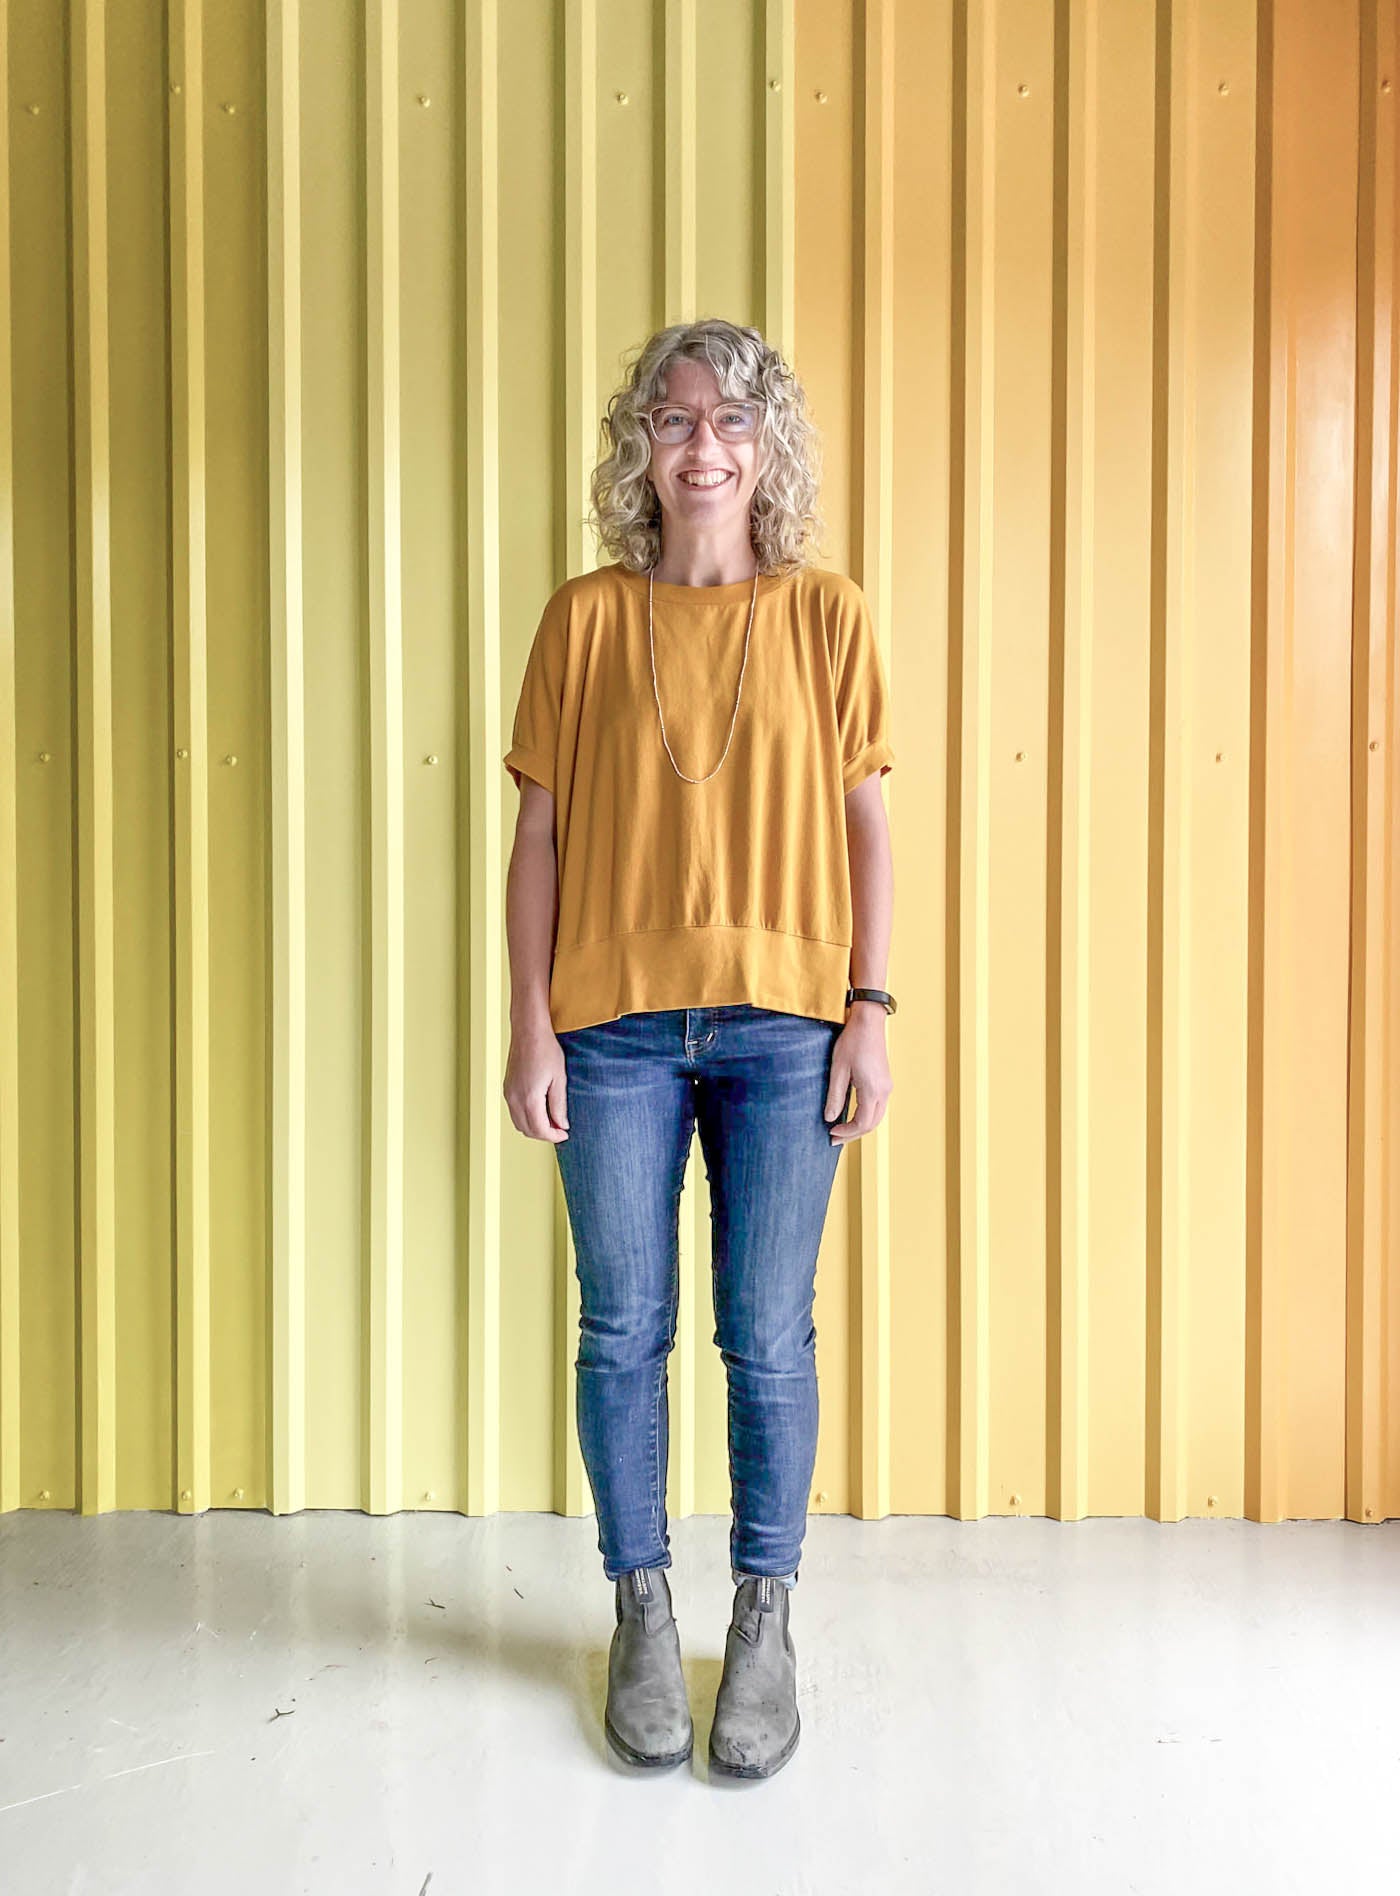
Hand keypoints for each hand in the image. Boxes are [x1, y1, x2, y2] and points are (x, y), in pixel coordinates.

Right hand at [503, 1022, 570, 1141]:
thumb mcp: (559, 1079)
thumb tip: (561, 1125)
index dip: (553, 1136)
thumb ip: (559, 1105)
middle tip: (560, 1129)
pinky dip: (526, 1118)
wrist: (529, 1031)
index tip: (565, 1134)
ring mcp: (508, 1094)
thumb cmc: (546, 1050)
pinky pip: (514, 1112)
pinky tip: (540, 1110)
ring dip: (534, 1127)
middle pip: (527, 1130)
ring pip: (519, 1123)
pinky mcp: (507, 1088)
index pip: (540, 1130)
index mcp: (529, 1098)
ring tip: (551, 1120)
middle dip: (544, 1134)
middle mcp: (514, 1099)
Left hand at [824, 1009, 892, 1142]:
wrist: (869, 1022)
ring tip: (842, 1130)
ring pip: (876, 1117)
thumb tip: (829, 1118)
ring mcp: (887, 1087)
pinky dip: (866, 1116)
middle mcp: (884, 1091)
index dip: (847, 1132)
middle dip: (853, 1134)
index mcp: (872, 1090)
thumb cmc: (852, 1042)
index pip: (862, 1123)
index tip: (831, 1133)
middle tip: (834, 1138)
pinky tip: (852, 1115)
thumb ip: (834, 1096)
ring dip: (860, 1127)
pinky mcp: (885, 1082)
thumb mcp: (838, 1069)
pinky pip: (878, 1107)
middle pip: (871, 1124)